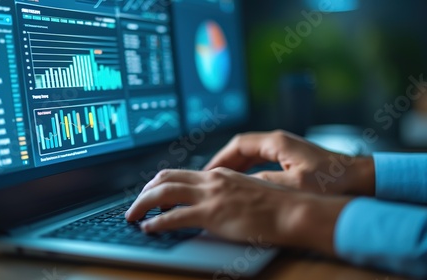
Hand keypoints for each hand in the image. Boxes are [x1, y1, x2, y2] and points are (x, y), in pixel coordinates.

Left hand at [126, 168, 348, 254]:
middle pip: (165, 178)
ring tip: (133, 216)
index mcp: (219, 174)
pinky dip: (156, 223)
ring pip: (163, 193)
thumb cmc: (277, 206)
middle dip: (145, 191)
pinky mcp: (212, 214)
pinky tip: (149, 229)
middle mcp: (211, 180)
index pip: (179, 173)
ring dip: (142, 204)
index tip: (151, 194)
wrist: (294, 212)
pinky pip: (174, 218)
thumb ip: (227, 193)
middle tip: (136, 204)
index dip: (160, 183)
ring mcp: (211, 196)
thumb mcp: (247, 192)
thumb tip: (212, 203)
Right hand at [204, 130, 374, 195]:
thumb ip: (265, 182)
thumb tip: (240, 184)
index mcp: (277, 142)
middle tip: (210, 178)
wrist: (359, 178)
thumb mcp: (295, 185)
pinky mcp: (291, 157)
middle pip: (242, 147)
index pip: (238, 144)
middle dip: (224, 162)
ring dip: (235, 166)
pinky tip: (243, 183)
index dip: (220, 158)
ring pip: (251, 154)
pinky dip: (248, 169)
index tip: (208, 172)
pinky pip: (261, 160)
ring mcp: (285, 148)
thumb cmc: (332, 181)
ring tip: (222, 181)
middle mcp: (279, 141)